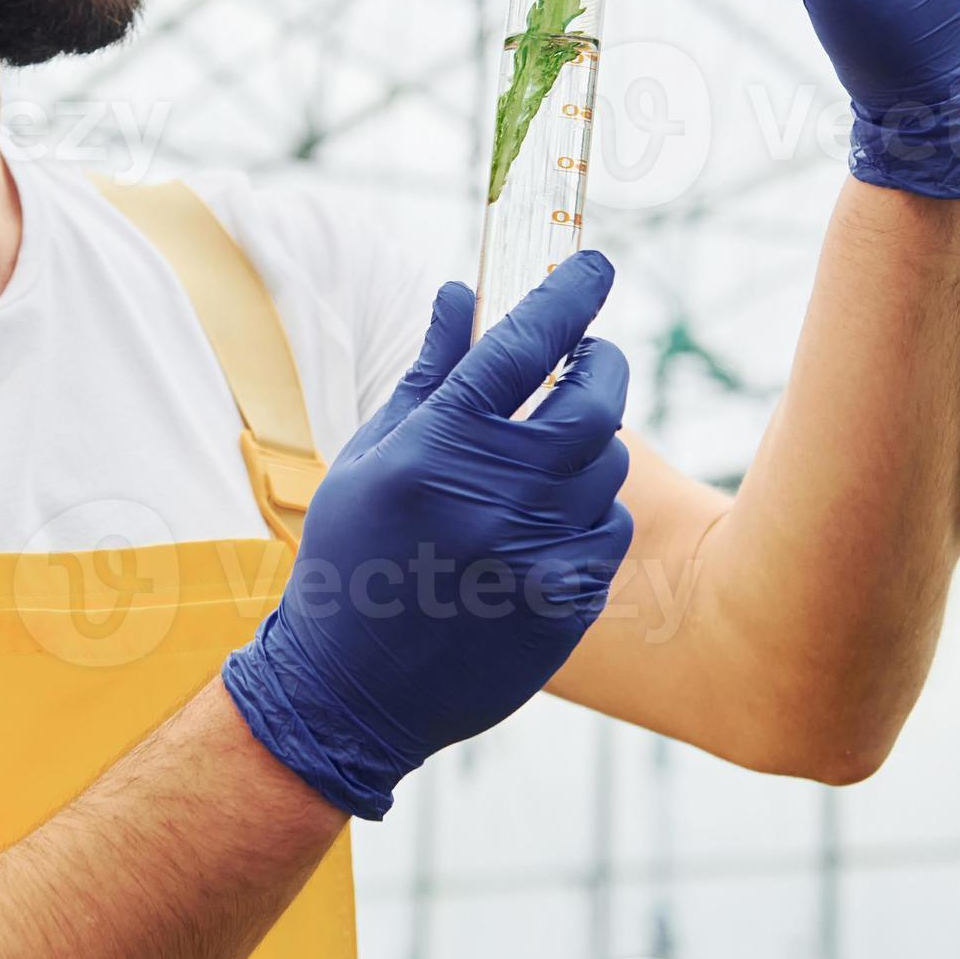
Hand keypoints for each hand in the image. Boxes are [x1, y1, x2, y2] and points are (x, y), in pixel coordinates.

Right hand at [220, 255, 632, 819]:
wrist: (349, 693)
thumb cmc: (350, 559)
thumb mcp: (371, 457)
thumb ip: (426, 372)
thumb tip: (463, 292)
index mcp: (436, 449)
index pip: (522, 345)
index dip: (568, 296)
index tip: (596, 266)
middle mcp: (494, 497)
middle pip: (593, 401)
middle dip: (601, 364)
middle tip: (589, 357)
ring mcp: (538, 553)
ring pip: (608, 465)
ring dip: (589, 445)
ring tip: (545, 456)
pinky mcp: (568, 602)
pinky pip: (610, 528)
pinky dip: (590, 511)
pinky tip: (546, 523)